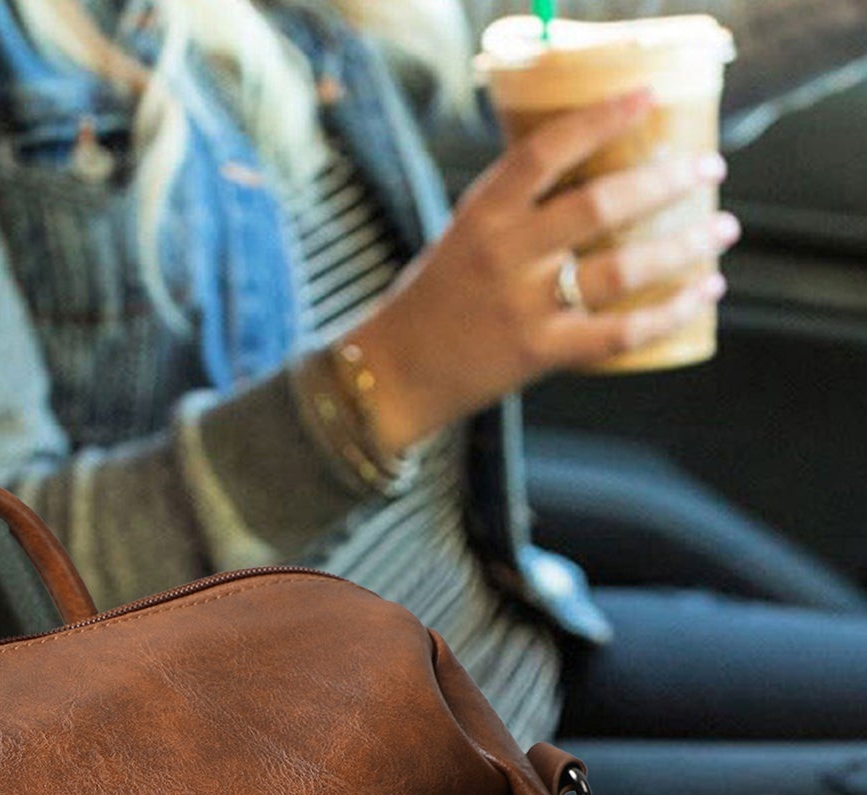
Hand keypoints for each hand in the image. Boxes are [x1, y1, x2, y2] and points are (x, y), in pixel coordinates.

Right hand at [346, 90, 739, 450]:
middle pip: (601, 205)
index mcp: (484, 213)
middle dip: (666, 181)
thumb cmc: (436, 299)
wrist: (395, 374)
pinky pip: (619, 333)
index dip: (604, 118)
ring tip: (722, 228)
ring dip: (683, 246)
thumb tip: (599, 175)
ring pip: (622, 270)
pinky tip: (705, 293)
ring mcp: (524, 307)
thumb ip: (521, 206)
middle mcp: (506, 255)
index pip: (548, 149)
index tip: (649, 98)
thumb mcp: (466, 233)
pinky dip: (670, 313)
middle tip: (709, 168)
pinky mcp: (539, 354)